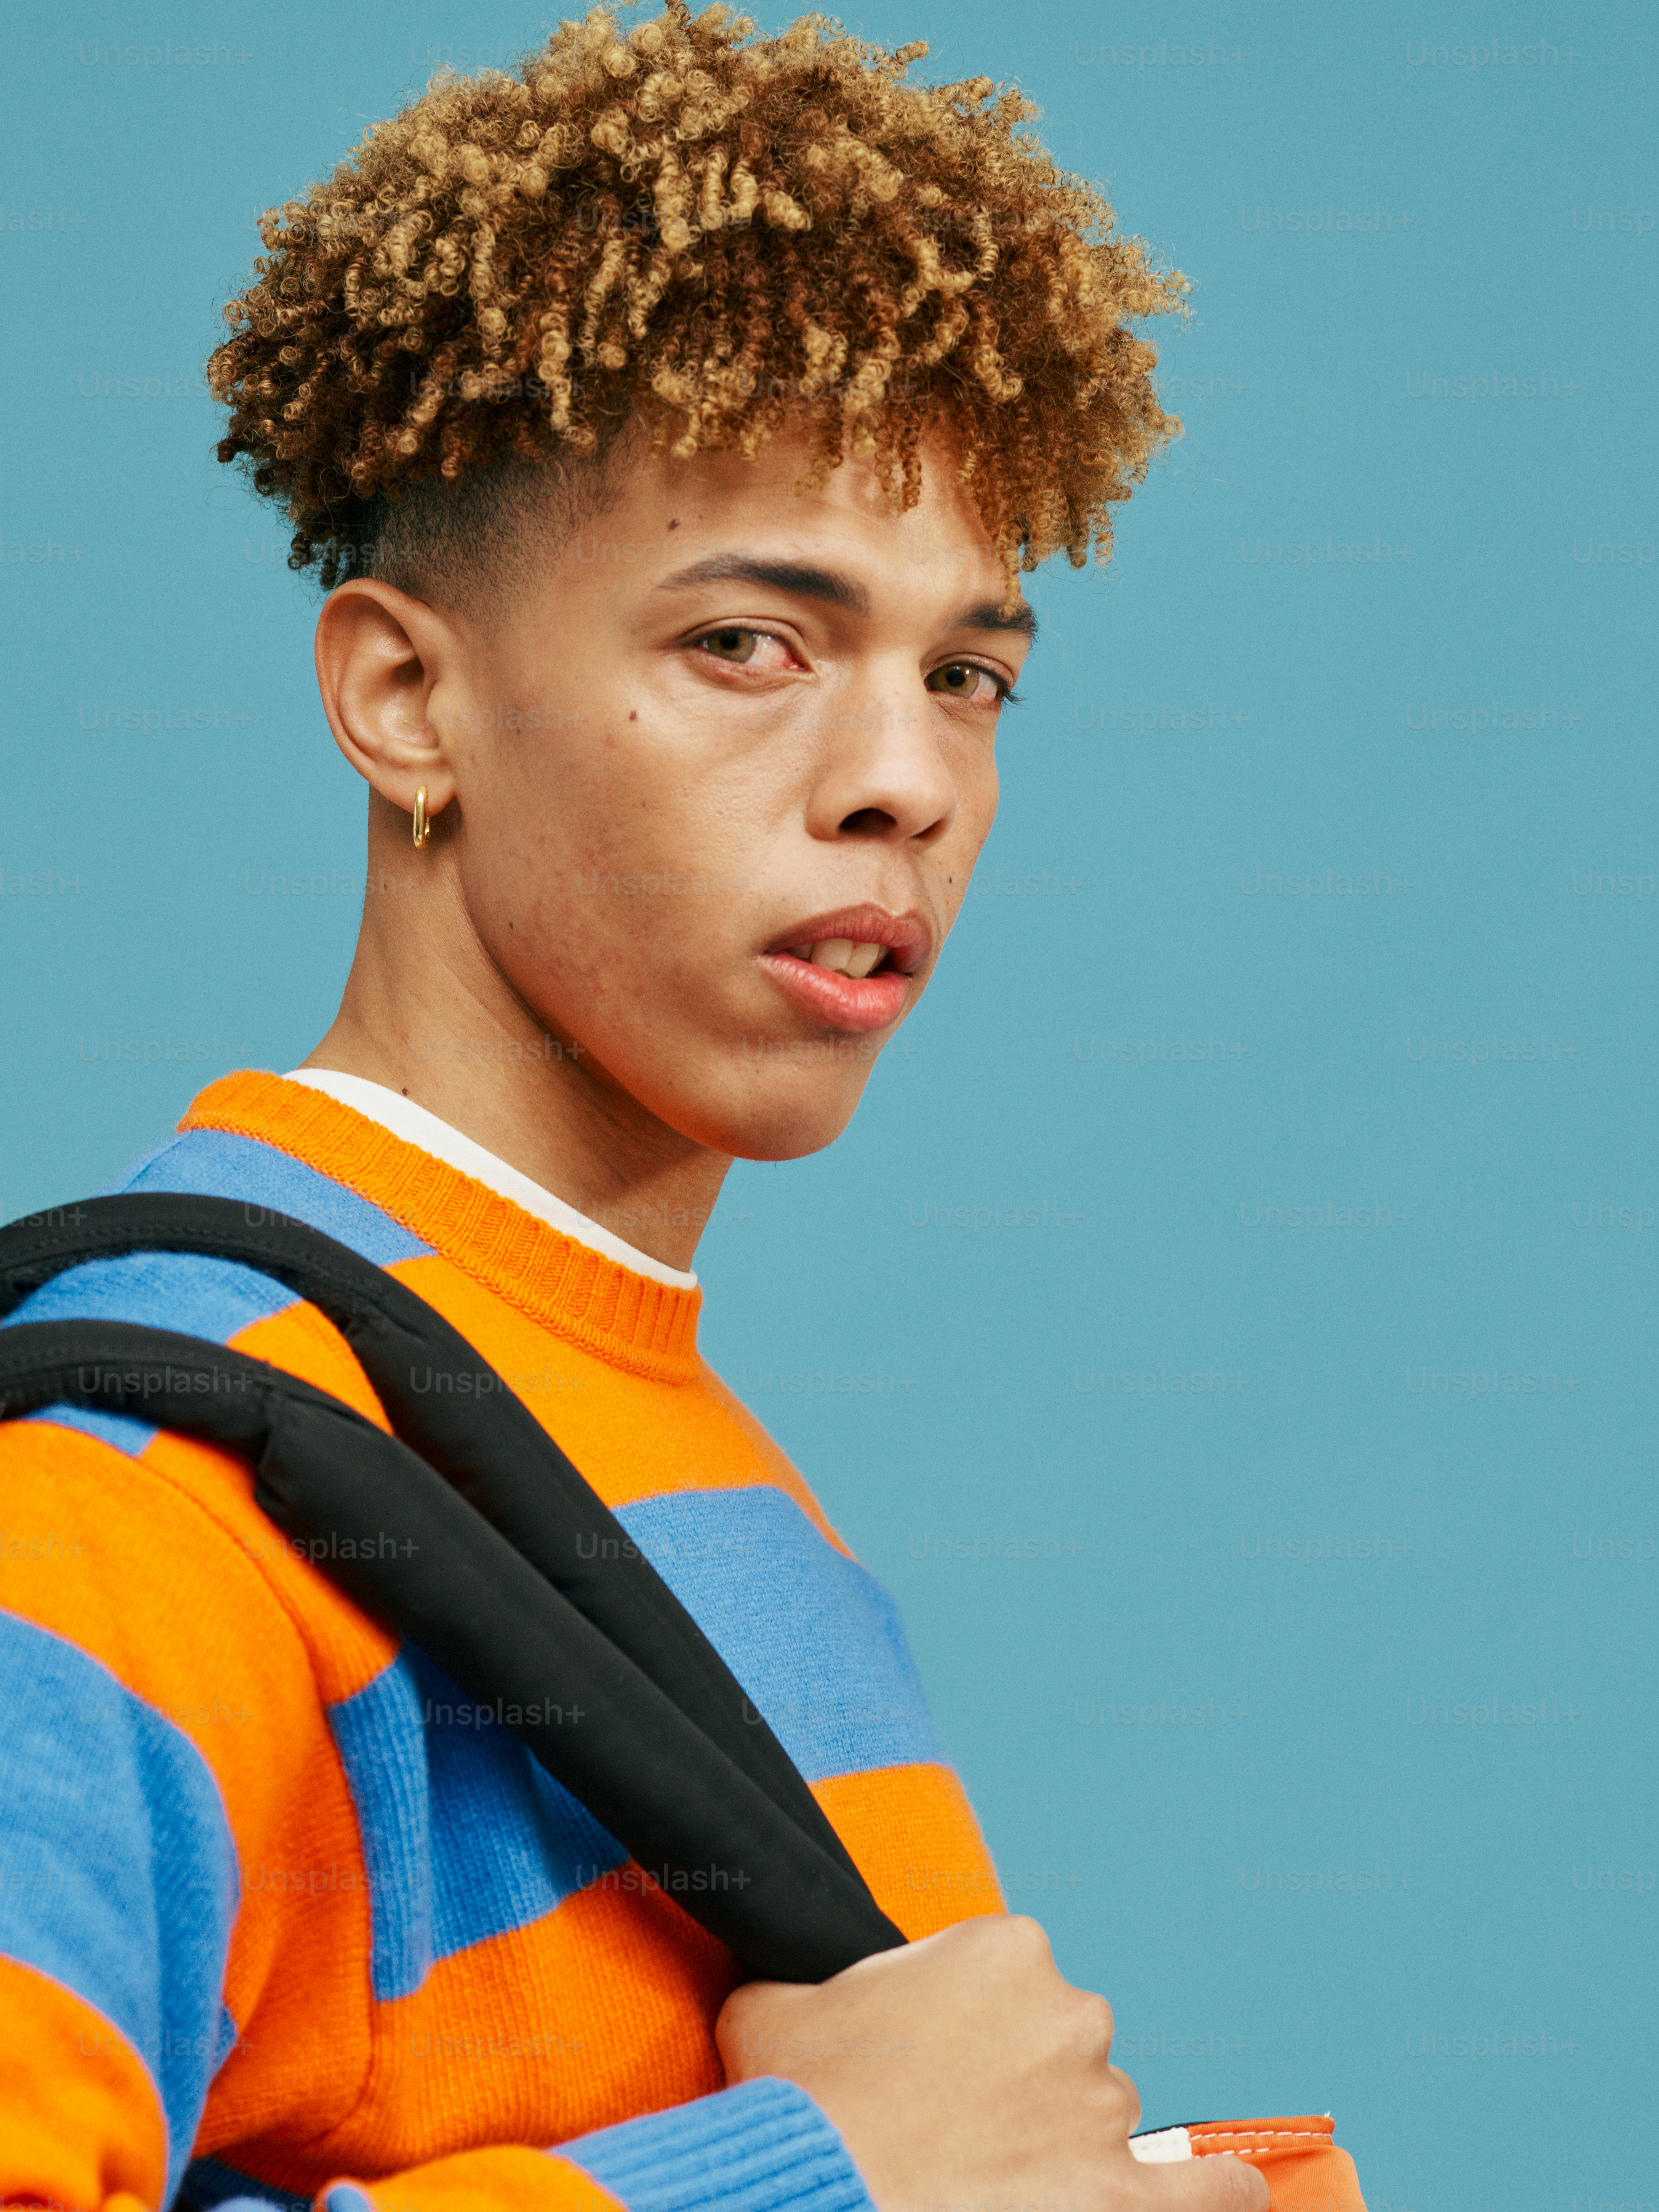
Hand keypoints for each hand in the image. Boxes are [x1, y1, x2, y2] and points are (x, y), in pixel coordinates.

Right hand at [717, 1915, 1266, 2211]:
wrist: (830, 2193)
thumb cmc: (806, 2104)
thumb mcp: (779, 2006)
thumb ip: (813, 1981)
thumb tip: (804, 1991)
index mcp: (1003, 1949)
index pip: (1007, 1977)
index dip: (965, 2022)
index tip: (930, 2058)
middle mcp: (1069, 2013)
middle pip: (1058, 2043)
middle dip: (1016, 2081)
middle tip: (953, 2126)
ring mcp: (1103, 2104)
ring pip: (1101, 2113)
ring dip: (1062, 2142)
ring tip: (996, 2179)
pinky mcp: (1124, 2193)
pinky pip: (1204, 2192)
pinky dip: (1219, 2195)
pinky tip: (1228, 2195)